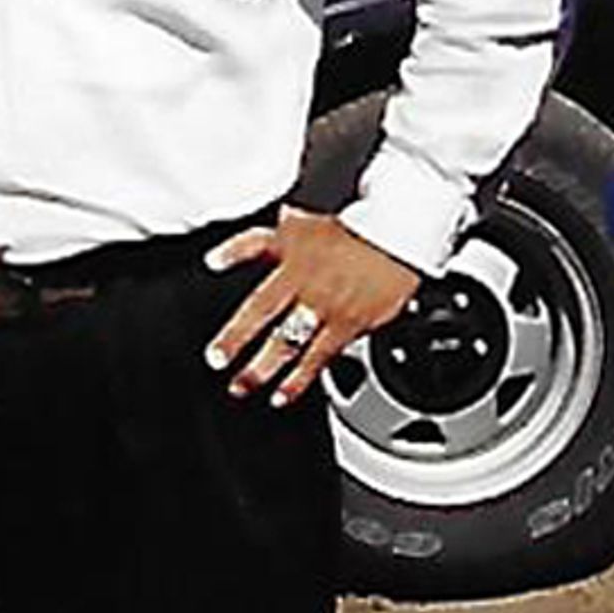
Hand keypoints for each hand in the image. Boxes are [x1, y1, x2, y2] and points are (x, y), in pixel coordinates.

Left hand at [200, 206, 419, 407]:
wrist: (401, 243)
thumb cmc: (360, 236)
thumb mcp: (318, 223)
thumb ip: (291, 226)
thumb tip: (279, 217)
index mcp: (293, 249)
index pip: (257, 244)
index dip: (232, 253)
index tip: (212, 263)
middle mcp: (304, 279)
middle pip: (263, 306)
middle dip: (237, 335)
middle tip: (215, 358)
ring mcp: (324, 305)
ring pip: (288, 339)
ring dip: (262, 366)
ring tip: (241, 386)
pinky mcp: (346, 327)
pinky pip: (318, 357)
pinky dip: (298, 379)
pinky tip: (281, 395)